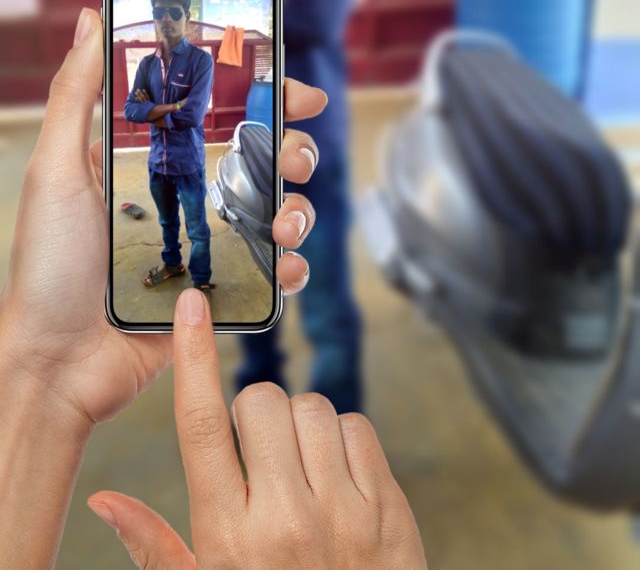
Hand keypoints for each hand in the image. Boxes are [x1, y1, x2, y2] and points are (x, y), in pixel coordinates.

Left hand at [0, 7, 326, 429]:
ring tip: (283, 223)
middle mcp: (190, 195)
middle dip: (294, 150)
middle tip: (293, 159)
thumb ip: (76, 93)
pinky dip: (292, 265)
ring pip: (282, 210)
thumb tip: (88, 18)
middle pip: (265, 158)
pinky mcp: (222, 291)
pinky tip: (284, 265)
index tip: (295, 90)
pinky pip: (275, 271)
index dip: (266, 96)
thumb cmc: (48, 265)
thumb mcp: (55, 169)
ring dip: (299, 208)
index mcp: (157, 159)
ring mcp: (210, 243)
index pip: (222, 114)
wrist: (56, 363)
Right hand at [88, 289, 428, 569]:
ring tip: (299, 472)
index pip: (201, 425)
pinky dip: (343, 440)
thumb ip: (154, 545)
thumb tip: (103, 499)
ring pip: (313, 408)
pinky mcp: (388, 508)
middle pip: (260, 402)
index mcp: (228, 536)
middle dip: (255, 414)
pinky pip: (358, 427)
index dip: (193, 357)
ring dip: (300, 425)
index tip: (192, 306)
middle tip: (259, 456)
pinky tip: (335, 478)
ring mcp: (343, 512)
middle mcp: (285, 518)